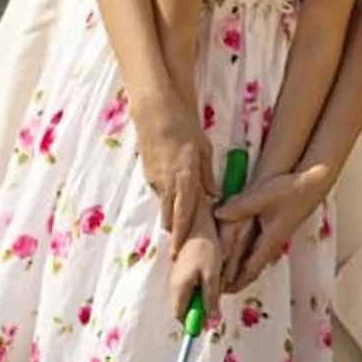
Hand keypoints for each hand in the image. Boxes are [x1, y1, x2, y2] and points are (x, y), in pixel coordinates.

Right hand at [137, 107, 210, 245]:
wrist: (154, 110)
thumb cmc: (183, 126)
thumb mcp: (203, 149)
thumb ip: (207, 174)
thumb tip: (214, 195)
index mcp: (184, 178)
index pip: (184, 214)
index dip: (183, 235)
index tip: (180, 251)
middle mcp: (167, 182)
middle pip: (170, 217)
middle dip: (175, 234)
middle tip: (180, 250)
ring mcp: (155, 178)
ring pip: (163, 206)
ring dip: (170, 218)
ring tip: (177, 232)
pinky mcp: (148, 172)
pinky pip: (158, 193)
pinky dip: (166, 201)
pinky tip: (172, 203)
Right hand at [165, 231, 219, 329]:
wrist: (199, 225)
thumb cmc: (206, 249)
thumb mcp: (212, 276)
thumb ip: (210, 299)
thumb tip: (212, 321)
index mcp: (179, 288)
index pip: (180, 316)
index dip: (193, 321)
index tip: (208, 320)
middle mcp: (174, 285)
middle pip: (185, 307)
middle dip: (201, 307)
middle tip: (216, 295)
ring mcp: (177, 277)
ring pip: (190, 296)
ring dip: (203, 294)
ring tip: (216, 279)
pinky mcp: (182, 270)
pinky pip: (191, 285)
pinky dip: (203, 284)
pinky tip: (212, 272)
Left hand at [214, 164, 336, 292]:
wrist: (313, 182)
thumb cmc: (292, 189)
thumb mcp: (263, 197)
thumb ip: (240, 207)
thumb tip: (218, 214)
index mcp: (270, 240)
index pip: (250, 269)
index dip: (235, 283)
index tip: (221, 292)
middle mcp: (273, 242)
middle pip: (252, 270)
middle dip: (236, 282)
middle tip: (219, 290)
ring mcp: (276, 236)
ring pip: (255, 260)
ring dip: (240, 270)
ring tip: (224, 278)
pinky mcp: (276, 228)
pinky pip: (258, 250)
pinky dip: (245, 257)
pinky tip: (238, 254)